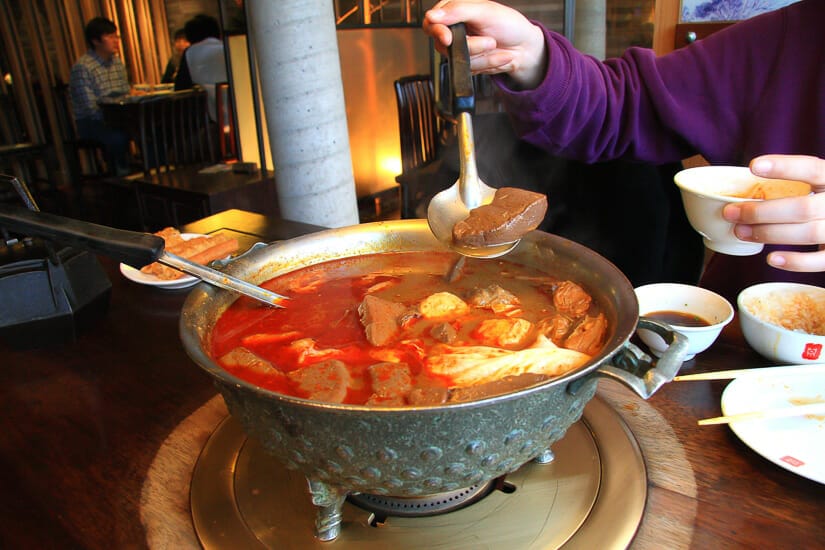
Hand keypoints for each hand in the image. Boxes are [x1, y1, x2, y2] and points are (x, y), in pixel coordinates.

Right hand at [423, 0, 546, 89]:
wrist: (524, 47)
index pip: (431, 22)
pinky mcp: (466, 64)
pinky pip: (468, 69)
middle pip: (444, 45)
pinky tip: (497, 55)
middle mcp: (453, 29)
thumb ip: (458, 10)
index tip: (448, 39)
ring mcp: (459, 48)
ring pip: (457, 59)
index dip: (438, 31)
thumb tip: (433, 15)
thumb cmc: (508, 24)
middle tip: (489, 41)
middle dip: (471, 46)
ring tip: (495, 44)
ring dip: (482, 55)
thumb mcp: (485, 10)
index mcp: (454, 10)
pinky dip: (486, 63)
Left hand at [722, 155, 824, 271]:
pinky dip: (795, 261)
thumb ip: (794, 185)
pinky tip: (771, 258)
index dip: (785, 167)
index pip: (813, 169)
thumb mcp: (816, 187)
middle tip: (730, 213)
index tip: (753, 166)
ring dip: (769, 233)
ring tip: (740, 232)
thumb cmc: (822, 203)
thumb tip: (742, 192)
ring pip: (808, 233)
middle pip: (803, 208)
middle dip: (761, 212)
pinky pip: (820, 260)